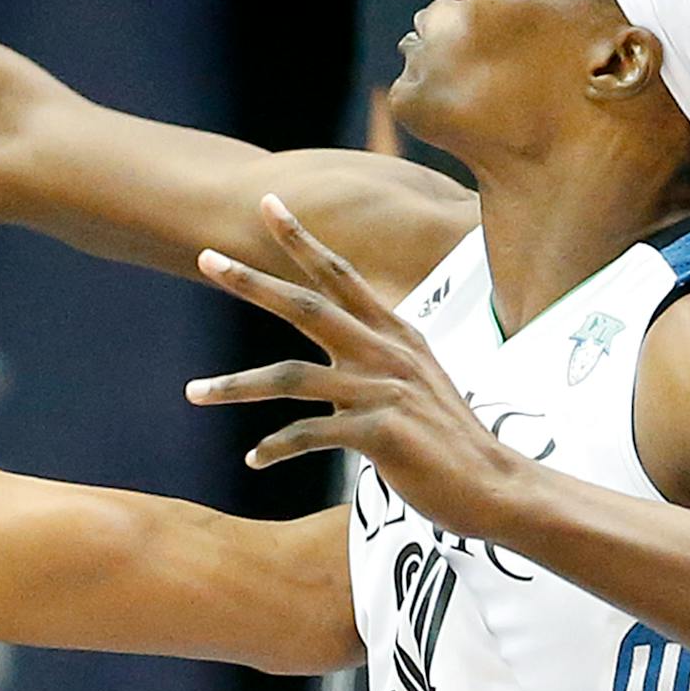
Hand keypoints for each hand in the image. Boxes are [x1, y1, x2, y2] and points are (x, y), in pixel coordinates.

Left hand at [185, 194, 515, 535]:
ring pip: (291, 376)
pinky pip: (310, 435)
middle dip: (252, 281)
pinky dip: (276, 446)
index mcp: (394, 333)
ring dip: (235, 386)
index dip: (302, 239)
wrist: (497, 487)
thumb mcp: (413, 384)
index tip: (268, 203)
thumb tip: (325, 378)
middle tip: (206, 257)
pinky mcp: (381, 433)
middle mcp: (386, 352)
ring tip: (192, 392)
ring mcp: (384, 390)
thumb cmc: (447, 441)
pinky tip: (254, 459)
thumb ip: (370, 368)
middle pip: (307, 306)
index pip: (340, 274)